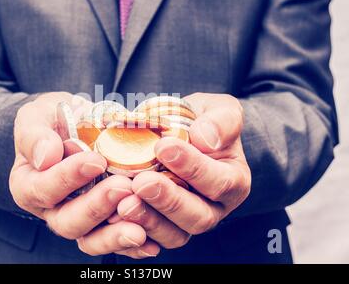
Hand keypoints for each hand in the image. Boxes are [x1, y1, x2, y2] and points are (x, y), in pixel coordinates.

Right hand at [9, 92, 157, 257]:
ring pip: (91, 239)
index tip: (95, 160)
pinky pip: (113, 239)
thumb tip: (46, 157)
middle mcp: (51, 208)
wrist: (75, 124)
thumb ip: (35, 135)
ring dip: (115, 234)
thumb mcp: (36, 116)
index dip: (68, 178)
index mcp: (28, 185)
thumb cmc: (52, 120)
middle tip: (123, 187)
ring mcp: (78, 218)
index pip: (43, 189)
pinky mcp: (102, 223)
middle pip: (68, 222)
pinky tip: (150, 242)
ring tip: (139, 227)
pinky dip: (132, 245)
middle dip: (96, 207)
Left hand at [115, 93, 250, 249]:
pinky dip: (134, 229)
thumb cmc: (203, 122)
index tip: (164, 147)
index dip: (193, 167)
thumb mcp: (220, 110)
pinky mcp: (165, 228)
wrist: (183, 135)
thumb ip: (222, 120)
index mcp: (234, 181)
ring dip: (149, 219)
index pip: (219, 182)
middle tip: (141, 182)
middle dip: (169, 201)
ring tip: (125, 203)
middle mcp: (215, 207)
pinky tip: (114, 215)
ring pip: (175, 234)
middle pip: (198, 217)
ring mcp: (188, 221)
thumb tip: (205, 139)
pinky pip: (152, 238)